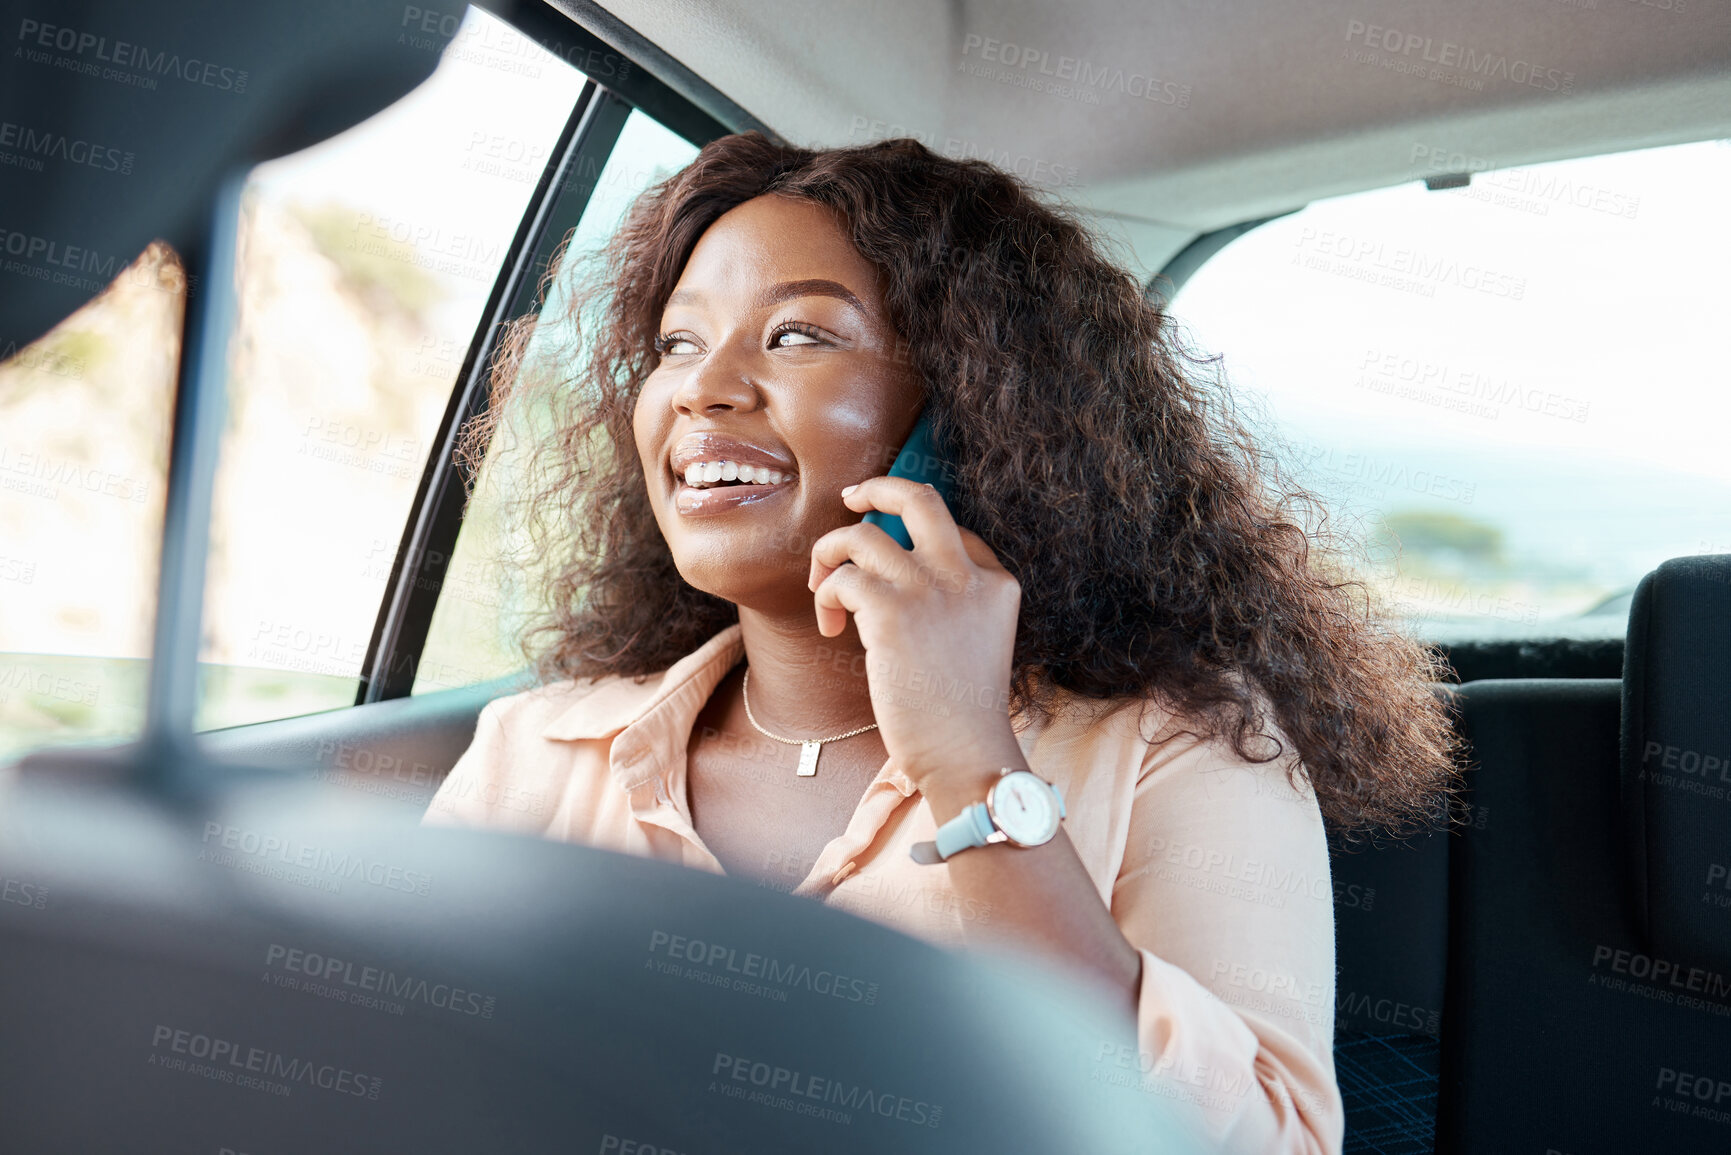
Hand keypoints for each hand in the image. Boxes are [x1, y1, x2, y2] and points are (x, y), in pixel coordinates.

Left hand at [806, 477, 1024, 787]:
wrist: (965, 755)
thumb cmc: (961, 714)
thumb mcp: (977, 644)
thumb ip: (952, 606)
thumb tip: (889, 580)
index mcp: (996, 583)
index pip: (951, 530)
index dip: (913, 538)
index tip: (890, 560)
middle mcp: (966, 577)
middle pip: (919, 499)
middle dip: (877, 487)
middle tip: (849, 499)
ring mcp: (931, 590)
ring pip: (863, 534)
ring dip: (830, 554)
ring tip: (824, 589)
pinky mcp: (892, 613)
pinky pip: (843, 578)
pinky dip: (827, 595)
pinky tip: (830, 626)